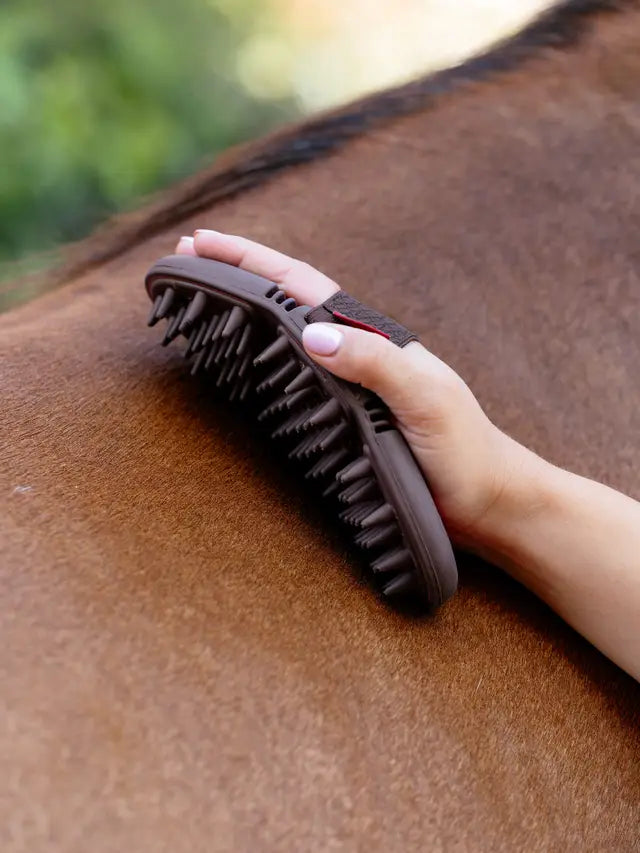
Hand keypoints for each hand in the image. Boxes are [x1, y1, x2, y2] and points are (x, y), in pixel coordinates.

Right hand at [175, 230, 524, 545]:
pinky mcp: (346, 419)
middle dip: (238, 271)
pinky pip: (294, 379)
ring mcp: (350, 385)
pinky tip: (244, 361)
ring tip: (203, 293)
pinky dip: (261, 359)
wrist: (487, 501)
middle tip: (187, 254)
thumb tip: (311, 334)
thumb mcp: (425, 399)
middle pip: (288, 300)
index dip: (252, 262)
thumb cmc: (464, 451)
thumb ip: (376, 363)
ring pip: (287, 335)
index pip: (302, 287)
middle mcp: (357, 354)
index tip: (203, 244)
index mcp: (373, 338)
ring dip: (244, 309)